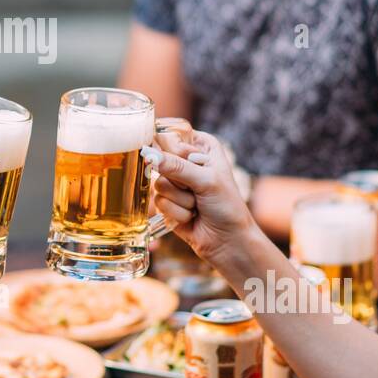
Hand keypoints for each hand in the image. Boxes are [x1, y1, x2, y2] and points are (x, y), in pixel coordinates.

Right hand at [147, 128, 258, 266]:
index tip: (188, 169)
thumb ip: (177, 166)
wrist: (228, 241)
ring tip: (197, 204)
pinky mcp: (167, 201)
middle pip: (159, 161)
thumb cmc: (227, 206)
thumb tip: (149, 155)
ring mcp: (175, 182)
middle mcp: (186, 160)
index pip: (170, 136)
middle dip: (179, 181)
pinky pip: (158, 202)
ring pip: (158, 184)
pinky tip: (191, 215)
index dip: (173, 152)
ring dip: (180, 200)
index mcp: (200, 145)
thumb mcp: (207, 181)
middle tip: (197, 190)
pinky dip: (176, 212)